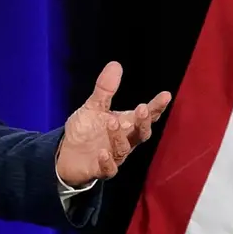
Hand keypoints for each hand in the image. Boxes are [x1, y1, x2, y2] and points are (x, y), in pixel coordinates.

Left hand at [55, 61, 171, 186]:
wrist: (66, 154)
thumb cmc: (86, 130)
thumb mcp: (94, 107)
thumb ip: (105, 89)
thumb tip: (115, 64)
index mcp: (126, 124)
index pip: (146, 115)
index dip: (157, 107)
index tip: (166, 95)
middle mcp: (125, 141)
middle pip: (141, 133)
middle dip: (143, 122)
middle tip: (142, 108)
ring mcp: (114, 157)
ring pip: (123, 149)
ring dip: (119, 136)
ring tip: (112, 121)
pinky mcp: (99, 170)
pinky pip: (108, 169)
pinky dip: (107, 162)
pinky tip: (103, 152)